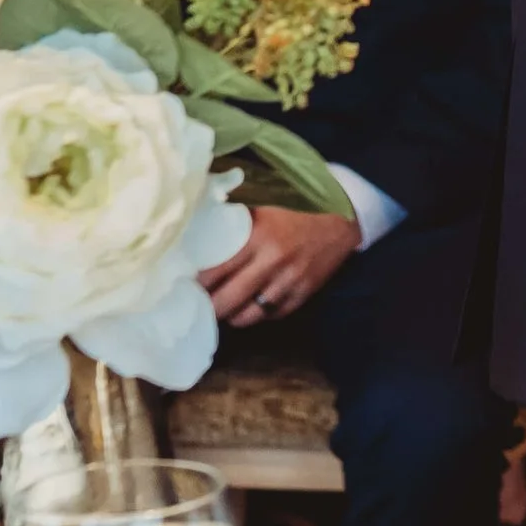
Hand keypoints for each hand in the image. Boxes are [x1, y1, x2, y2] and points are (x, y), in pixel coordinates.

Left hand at [201, 204, 360, 329]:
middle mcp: (273, 261)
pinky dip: (257, 314)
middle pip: (227, 300)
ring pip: (248, 315)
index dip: (195, 282)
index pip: (215, 270)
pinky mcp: (304, 294)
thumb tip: (199, 237)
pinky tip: (249, 307)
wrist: (343, 220)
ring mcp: (290, 281)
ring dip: (231, 315)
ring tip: (222, 309)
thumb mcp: (264, 210)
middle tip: (196, 305)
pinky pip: (272, 315)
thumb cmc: (297, 210)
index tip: (183, 284)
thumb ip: (236, 225)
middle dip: (208, 307)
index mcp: (258, 236)